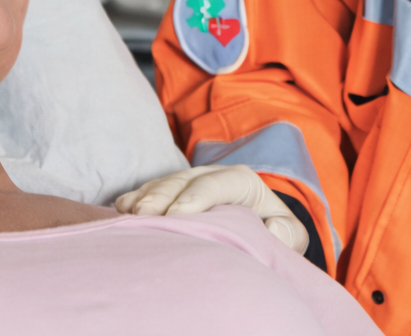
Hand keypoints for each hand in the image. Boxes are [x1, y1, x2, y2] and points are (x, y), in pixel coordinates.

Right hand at [114, 164, 309, 253]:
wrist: (261, 224)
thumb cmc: (273, 231)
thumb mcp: (291, 234)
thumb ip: (287, 233)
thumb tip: (272, 229)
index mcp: (242, 181)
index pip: (217, 183)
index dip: (196, 197)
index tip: (178, 216)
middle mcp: (212, 175)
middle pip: (184, 180)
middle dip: (163, 196)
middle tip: (145, 216)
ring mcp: (189, 182)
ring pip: (164, 183)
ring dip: (145, 197)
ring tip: (129, 213)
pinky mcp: (172, 192)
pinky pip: (150, 190)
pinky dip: (135, 198)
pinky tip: (120, 209)